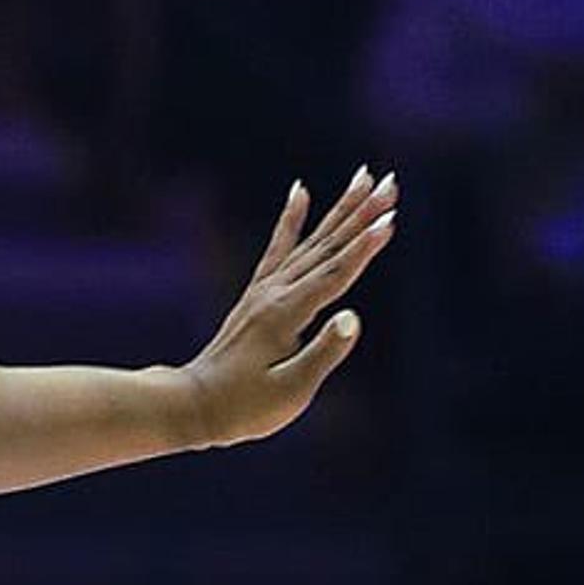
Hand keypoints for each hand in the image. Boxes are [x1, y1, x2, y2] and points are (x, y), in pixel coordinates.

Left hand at [180, 167, 398, 449]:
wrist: (192, 405)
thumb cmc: (244, 407)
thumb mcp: (289, 391)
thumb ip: (323, 354)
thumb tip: (352, 318)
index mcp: (287, 315)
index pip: (335, 274)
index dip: (365, 248)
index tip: (391, 219)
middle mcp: (275, 293)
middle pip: (328, 246)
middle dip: (362, 213)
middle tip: (392, 181)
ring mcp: (264, 290)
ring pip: (311, 241)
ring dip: (341, 209)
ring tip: (365, 176)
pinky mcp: (257, 294)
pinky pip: (279, 247)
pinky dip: (292, 218)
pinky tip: (300, 191)